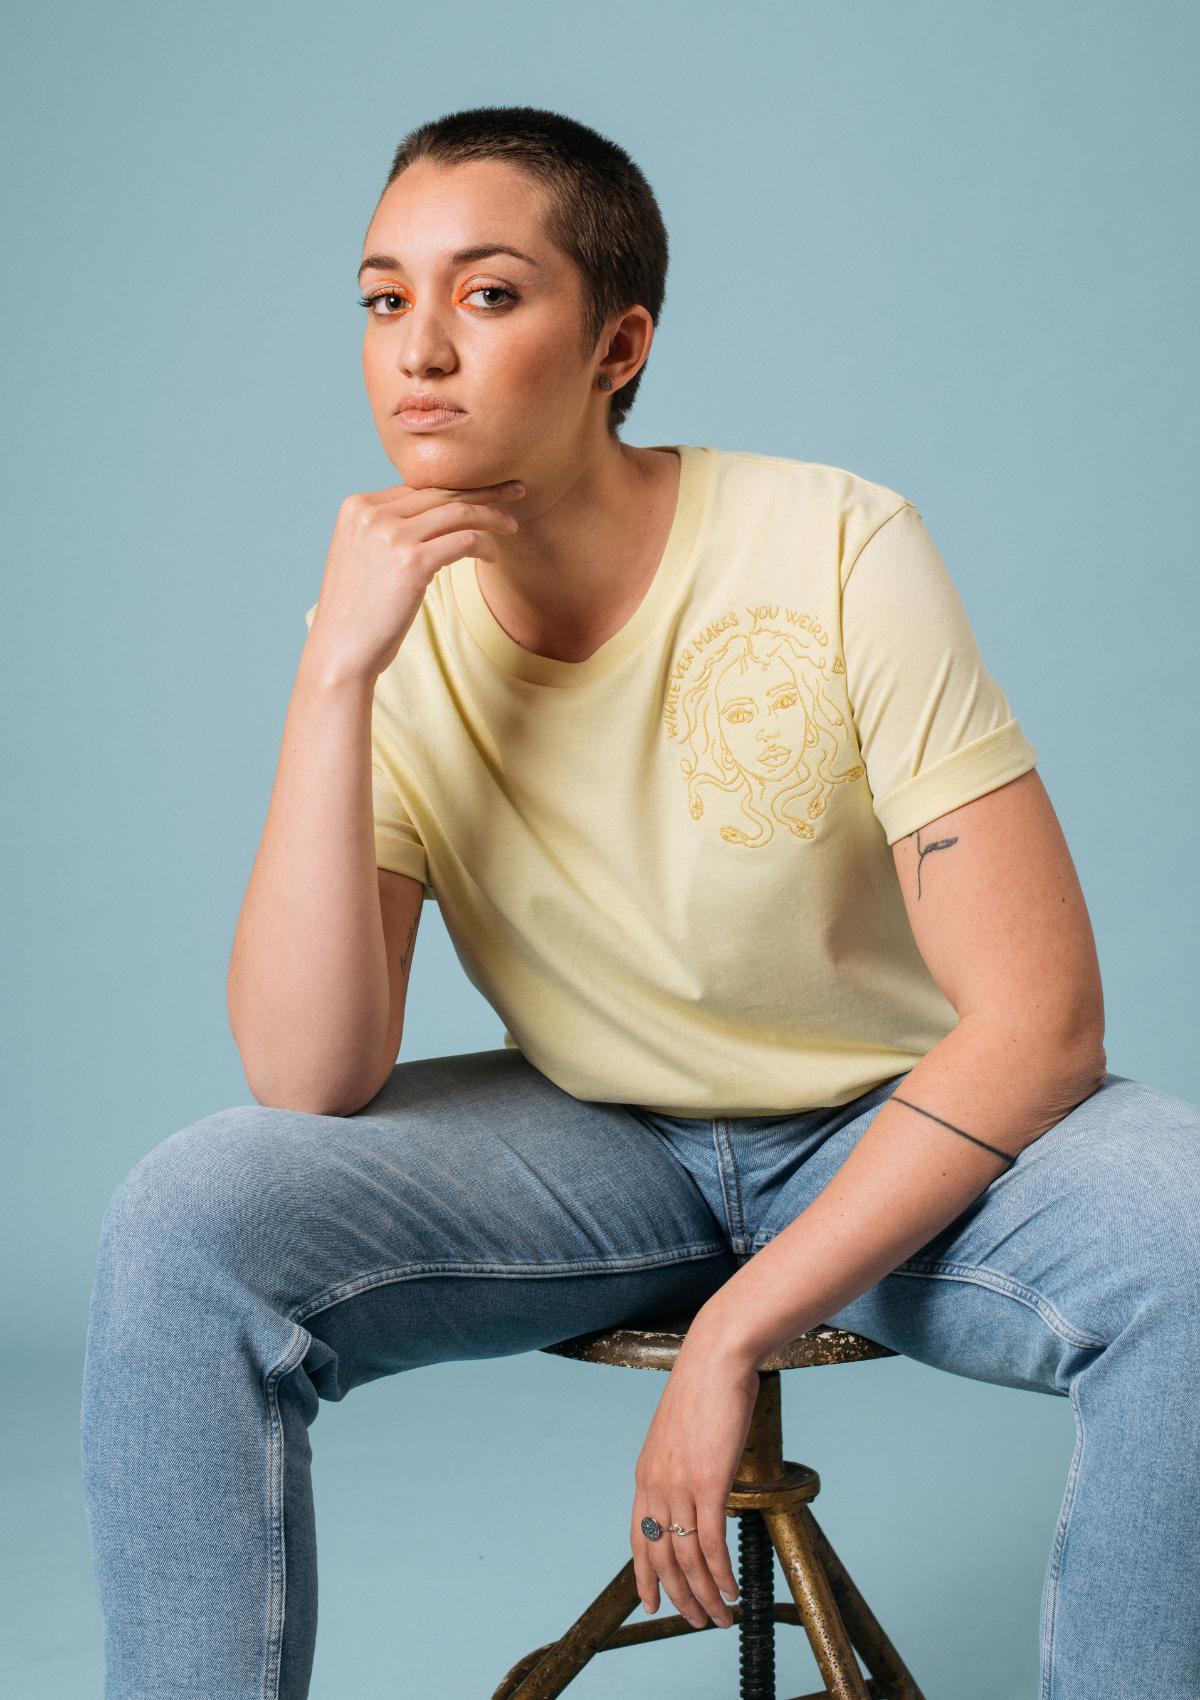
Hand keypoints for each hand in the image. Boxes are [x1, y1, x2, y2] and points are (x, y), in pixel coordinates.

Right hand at [305, 480, 523, 684]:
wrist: (339, 652)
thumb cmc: (356, 613)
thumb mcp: (362, 556)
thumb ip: (385, 530)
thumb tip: (428, 517)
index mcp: (357, 506)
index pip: (417, 487)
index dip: (455, 487)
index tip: (484, 490)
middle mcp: (371, 513)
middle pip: (440, 492)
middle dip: (483, 490)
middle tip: (515, 491)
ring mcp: (391, 536)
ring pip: (458, 512)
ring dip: (492, 516)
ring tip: (512, 526)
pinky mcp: (412, 562)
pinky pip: (464, 541)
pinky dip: (484, 546)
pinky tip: (492, 557)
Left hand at [631, 1334, 759, 1629]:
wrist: (716, 1356)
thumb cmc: (705, 1388)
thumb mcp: (681, 1432)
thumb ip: (682, 1463)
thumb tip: (698, 1484)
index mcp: (646, 1473)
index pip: (638, 1539)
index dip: (644, 1576)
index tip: (652, 1605)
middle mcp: (656, 1484)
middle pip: (661, 1558)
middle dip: (680, 1597)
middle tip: (698, 1622)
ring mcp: (680, 1485)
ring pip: (687, 1557)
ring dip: (705, 1594)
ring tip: (720, 1618)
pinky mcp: (709, 1482)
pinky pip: (711, 1542)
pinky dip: (720, 1573)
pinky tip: (731, 1591)